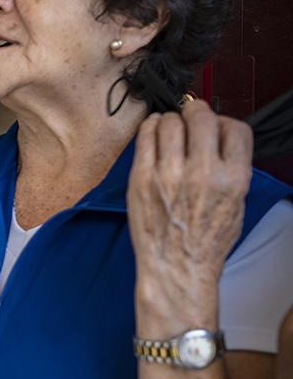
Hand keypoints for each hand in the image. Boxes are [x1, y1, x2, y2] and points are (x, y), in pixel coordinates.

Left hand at [128, 100, 252, 330]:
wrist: (176, 267)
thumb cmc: (206, 241)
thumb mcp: (236, 204)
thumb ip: (231, 168)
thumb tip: (219, 137)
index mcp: (233, 178)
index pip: (235, 128)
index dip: (224, 122)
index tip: (215, 126)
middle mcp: (203, 172)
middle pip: (201, 117)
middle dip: (196, 111)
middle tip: (190, 115)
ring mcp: (169, 173)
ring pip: (170, 122)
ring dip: (171, 120)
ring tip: (169, 129)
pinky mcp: (141, 177)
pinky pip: (144, 136)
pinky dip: (149, 127)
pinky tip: (152, 131)